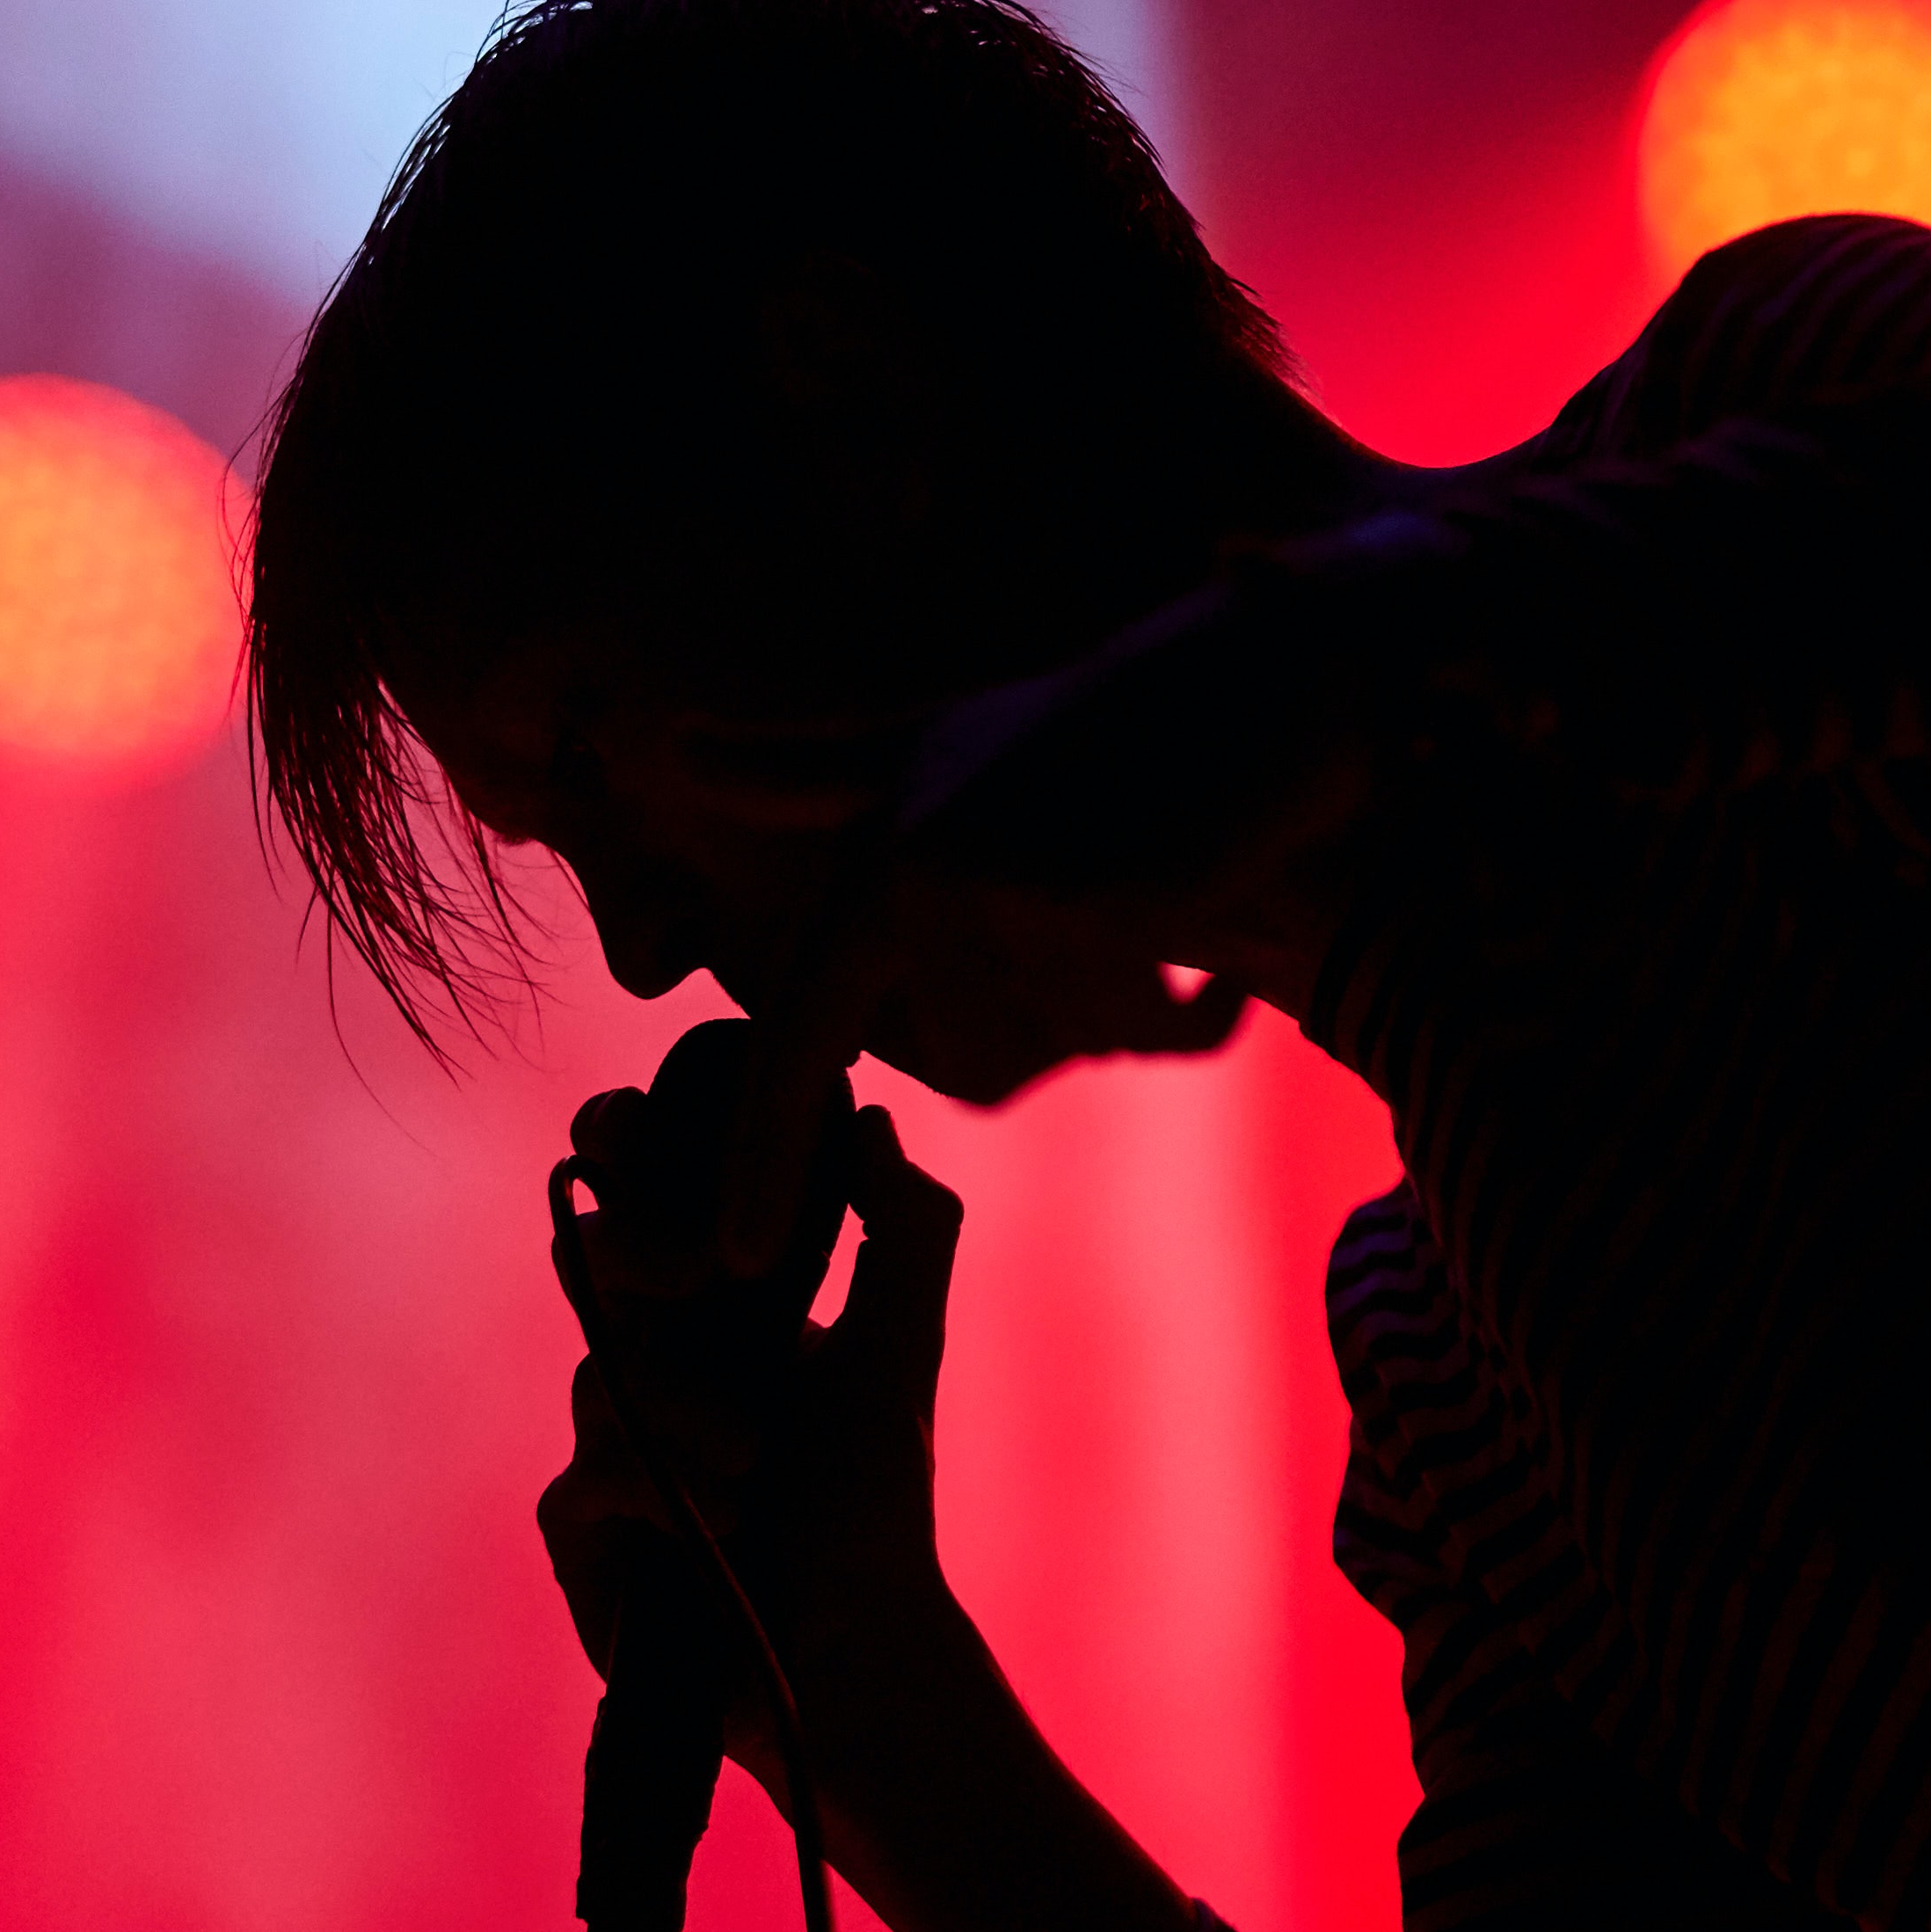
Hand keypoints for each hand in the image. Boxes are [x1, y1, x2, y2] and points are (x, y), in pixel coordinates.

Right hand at [537, 1099, 966, 1789]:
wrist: (860, 1644)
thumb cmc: (881, 1500)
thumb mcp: (902, 1344)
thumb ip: (901, 1222)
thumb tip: (866, 1117)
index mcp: (715, 1310)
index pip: (643, 1203)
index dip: (621, 1151)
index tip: (629, 1129)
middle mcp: (651, 1366)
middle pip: (593, 1267)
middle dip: (633, 1259)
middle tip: (684, 1282)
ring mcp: (608, 1447)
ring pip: (597, 1376)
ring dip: (682, 1415)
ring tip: (753, 1470)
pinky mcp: (582, 1531)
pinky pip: (583, 1477)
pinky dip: (651, 1489)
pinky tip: (719, 1520)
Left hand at [706, 540, 1437, 1271]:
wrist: (1255, 676)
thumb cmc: (1094, 722)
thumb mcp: (935, 741)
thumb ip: (813, 766)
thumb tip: (675, 744)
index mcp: (868, 854)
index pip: (796, 1031)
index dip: (760, 1152)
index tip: (735, 1255)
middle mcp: (905, 864)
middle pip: (965, 1065)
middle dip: (1057, 1028)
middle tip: (1122, 925)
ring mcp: (985, 877)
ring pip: (1055, 1051)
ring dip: (1125, 1009)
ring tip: (1158, 901)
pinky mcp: (1077, 895)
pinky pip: (1133, 1026)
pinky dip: (1191, 1009)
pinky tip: (1211, 926)